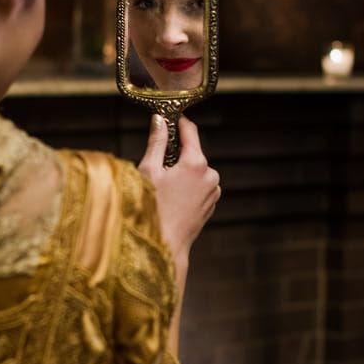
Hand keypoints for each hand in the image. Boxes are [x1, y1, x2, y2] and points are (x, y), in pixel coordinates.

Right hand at [138, 114, 220, 266]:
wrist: (166, 245)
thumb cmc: (153, 209)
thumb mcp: (149, 171)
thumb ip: (157, 142)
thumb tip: (159, 120)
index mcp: (196, 163)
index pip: (190, 130)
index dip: (178, 122)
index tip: (169, 117)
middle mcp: (210, 174)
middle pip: (192, 153)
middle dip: (176, 155)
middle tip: (157, 167)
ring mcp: (214, 190)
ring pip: (196, 171)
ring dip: (182, 173)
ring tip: (163, 188)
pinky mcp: (212, 204)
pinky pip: (199, 187)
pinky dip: (187, 187)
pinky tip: (172, 200)